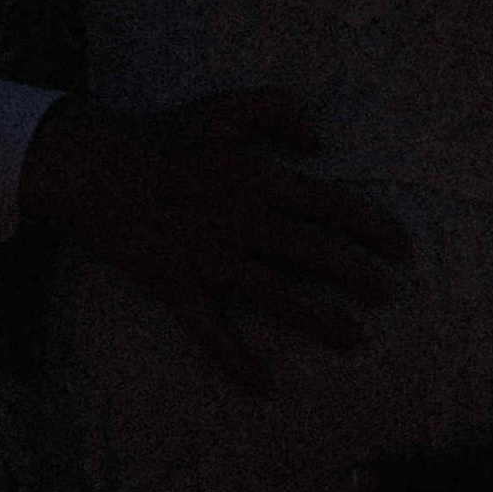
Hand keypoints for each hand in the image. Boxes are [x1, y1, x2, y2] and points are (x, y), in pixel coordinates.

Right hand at [18, 92, 409, 388]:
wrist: (93, 166)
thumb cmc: (163, 135)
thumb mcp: (226, 105)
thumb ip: (280, 110)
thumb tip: (319, 141)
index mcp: (259, 178)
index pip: (331, 206)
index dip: (371, 228)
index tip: (400, 248)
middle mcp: (242, 222)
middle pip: (314, 254)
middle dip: (358, 277)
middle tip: (387, 296)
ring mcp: (210, 258)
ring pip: (277, 295)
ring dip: (319, 320)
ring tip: (353, 339)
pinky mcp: (177, 286)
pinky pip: (211, 331)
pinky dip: (236, 360)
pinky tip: (263, 385)